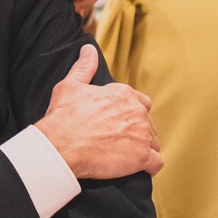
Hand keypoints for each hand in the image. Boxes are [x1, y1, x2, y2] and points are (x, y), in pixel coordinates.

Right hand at [31, 45, 161, 179]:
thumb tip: (88, 49)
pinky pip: (156, 162)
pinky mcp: (141, 157)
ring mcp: (141, 134)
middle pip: (149, 124)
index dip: (132, 116)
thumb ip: (84, 67)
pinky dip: (150, 166)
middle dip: (138, 133)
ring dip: (143, 149)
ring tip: (125, 156)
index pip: (141, 103)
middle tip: (120, 143)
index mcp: (123, 94)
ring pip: (153, 143)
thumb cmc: (63, 117)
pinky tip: (138, 168)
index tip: (119, 125)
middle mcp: (137, 112)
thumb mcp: (71, 86)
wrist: (60, 146)